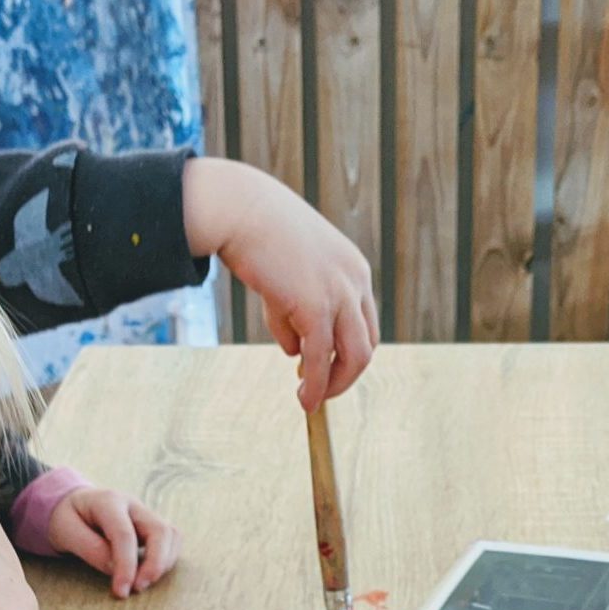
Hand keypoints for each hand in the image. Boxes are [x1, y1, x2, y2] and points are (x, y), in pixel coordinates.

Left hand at [48, 488, 179, 598]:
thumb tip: (114, 568)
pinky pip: (170, 541)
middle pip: (160, 531)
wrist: (71, 505)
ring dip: (163, 563)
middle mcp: (133, 504)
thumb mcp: (66, 532)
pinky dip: (165, 561)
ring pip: (171, 536)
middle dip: (155, 564)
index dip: (126, 566)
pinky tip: (147, 575)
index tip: (121, 592)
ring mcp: (145, 514)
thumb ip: (90, 549)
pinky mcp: (151, 526)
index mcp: (108, 501)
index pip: (125, 535)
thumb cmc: (66, 519)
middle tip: (137, 589)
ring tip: (141, 584)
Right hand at [182, 156, 378, 409]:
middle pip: (367, 343)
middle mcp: (355, 281)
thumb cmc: (258, 234)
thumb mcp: (287, 272)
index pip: (363, 321)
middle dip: (345, 373)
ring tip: (311, 400)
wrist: (241, 209)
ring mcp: (339, 294)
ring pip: (354, 356)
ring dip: (334, 384)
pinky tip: (304, 399)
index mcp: (353, 268)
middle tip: (321, 389)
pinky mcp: (316, 307)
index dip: (346, 349)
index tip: (324, 364)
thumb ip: (294, 310)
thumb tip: (294, 349)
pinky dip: (315, 384)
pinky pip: (320, 359)